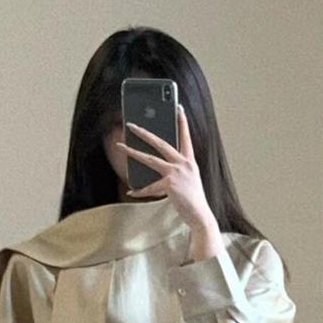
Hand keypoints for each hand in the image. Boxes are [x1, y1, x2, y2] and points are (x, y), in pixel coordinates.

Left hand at [116, 105, 216, 233]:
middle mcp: (184, 163)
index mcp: (190, 161)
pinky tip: (131, 191)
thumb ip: (176, 170)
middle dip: (145, 133)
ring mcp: (176, 173)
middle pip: (161, 143)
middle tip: (132, 125)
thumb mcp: (188, 180)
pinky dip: (140, 190)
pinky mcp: (170, 184)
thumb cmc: (193, 200)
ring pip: (150, 159)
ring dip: (133, 152)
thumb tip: (157, 165)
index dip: (182, 122)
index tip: (178, 108)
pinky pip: (149, 187)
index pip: (186, 137)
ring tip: (121, 146)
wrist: (200, 215)